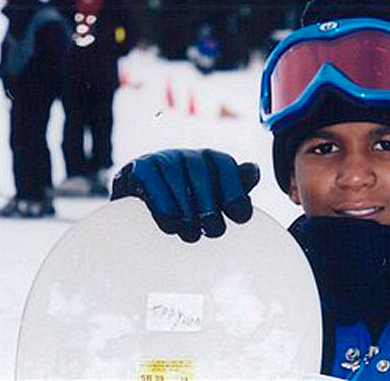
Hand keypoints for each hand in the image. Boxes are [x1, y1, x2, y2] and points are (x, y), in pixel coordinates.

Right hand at [111, 149, 259, 241]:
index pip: (225, 165)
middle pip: (202, 174)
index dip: (235, 190)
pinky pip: (152, 184)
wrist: (137, 209)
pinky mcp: (137, 169)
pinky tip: (170, 225)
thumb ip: (234, 187)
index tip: (239, 217)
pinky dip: (164, 207)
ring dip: (187, 212)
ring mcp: (160, 159)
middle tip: (213, 230)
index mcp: (209, 159)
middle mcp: (186, 155)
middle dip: (210, 206)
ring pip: (178, 181)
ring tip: (190, 233)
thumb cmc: (183, 206)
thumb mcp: (212, 198)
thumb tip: (253, 170)